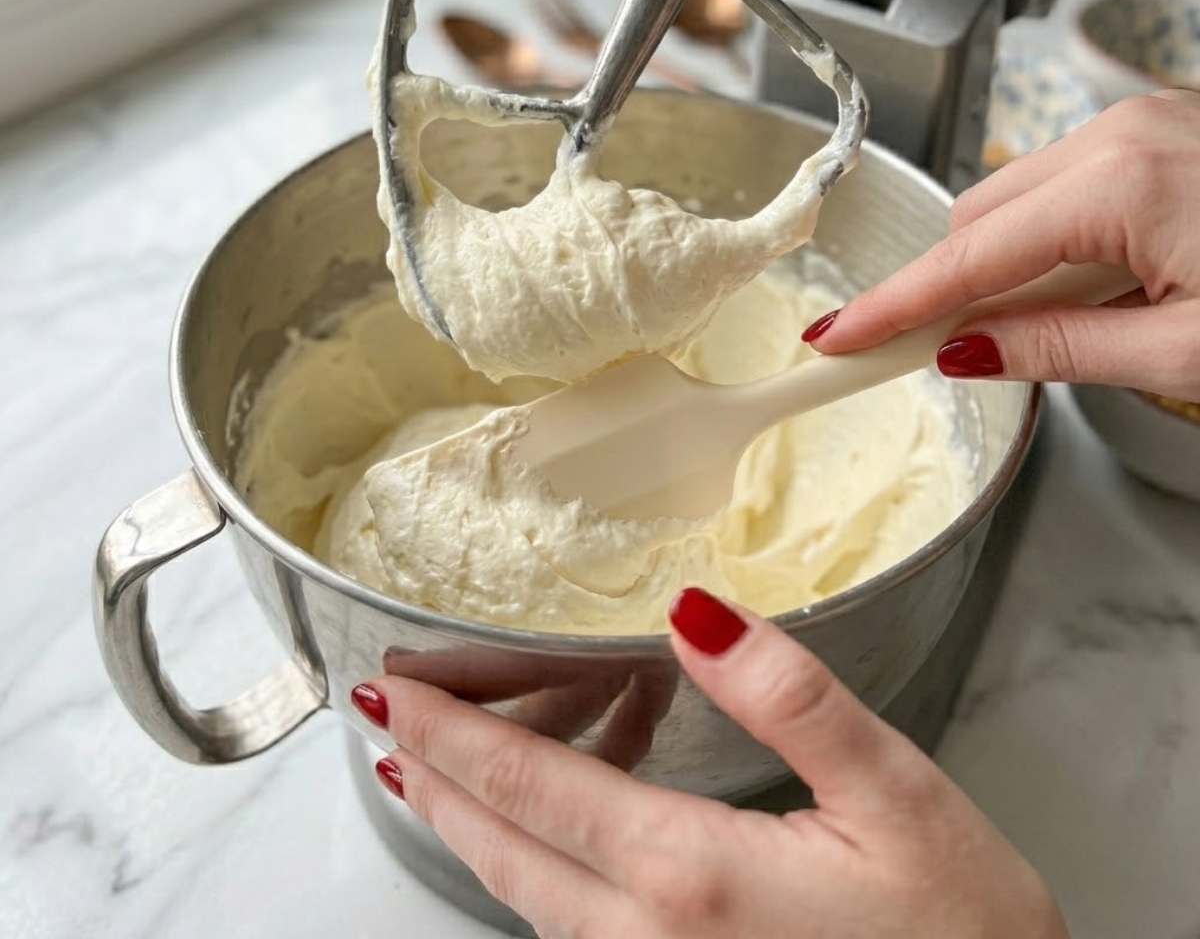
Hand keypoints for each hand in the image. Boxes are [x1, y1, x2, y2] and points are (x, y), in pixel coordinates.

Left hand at [352, 590, 1066, 938]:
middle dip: (432, 777)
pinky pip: (574, 924)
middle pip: (503, 846)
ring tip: (430, 772)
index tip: (390, 693)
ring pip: (527, 893)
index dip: (449, 735)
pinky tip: (558, 820)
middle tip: (379, 723)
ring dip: (473, 822)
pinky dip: (538, 860)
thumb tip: (693, 610)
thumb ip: (792, 698)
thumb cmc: (962, 931)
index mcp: (689, 876)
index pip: (531, 789)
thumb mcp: (895, 794)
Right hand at [808, 90, 1199, 399]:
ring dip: (1014, 264)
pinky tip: (1111, 280)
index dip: (893, 307)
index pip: (966, 260)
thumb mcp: (1186, 351)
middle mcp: (1122, 135)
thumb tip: (966, 349)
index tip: (841, 337)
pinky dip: (1060, 237)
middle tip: (954, 351)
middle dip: (958, 286)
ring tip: (1081, 318)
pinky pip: (1068, 182)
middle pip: (978, 219)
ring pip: (1018, 200)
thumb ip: (1064, 347)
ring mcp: (1142, 124)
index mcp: (1123, 184)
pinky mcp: (1160, 131)